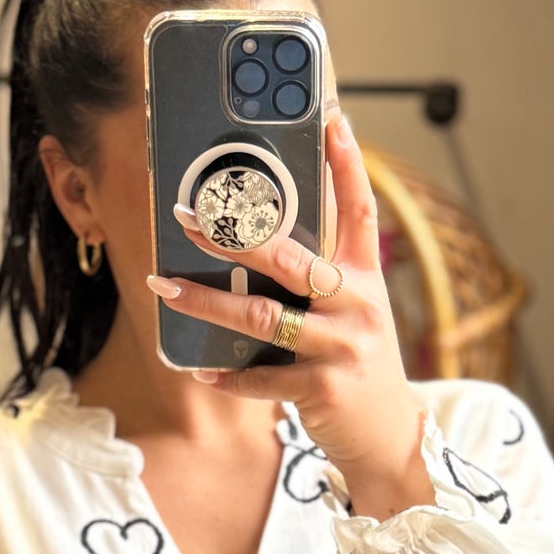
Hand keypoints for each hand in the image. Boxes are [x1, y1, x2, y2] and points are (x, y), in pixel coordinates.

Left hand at [144, 102, 427, 506]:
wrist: (388, 436)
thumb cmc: (358, 367)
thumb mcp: (353, 316)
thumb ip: (318, 282)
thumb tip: (255, 248)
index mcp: (365, 279)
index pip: (359, 210)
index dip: (347, 163)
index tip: (330, 118)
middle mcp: (358, 306)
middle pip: (293, 259)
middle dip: (235, 236)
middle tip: (187, 217)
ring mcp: (342, 348)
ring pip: (263, 317)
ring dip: (208, 302)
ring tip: (166, 288)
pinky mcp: (324, 389)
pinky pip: (264, 379)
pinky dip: (230, 376)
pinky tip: (203, 369)